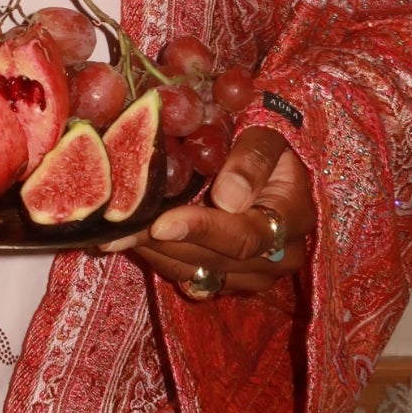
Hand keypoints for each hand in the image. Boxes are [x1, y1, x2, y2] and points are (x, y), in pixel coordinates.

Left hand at [102, 126, 314, 294]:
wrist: (272, 157)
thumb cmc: (265, 139)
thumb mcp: (267, 133)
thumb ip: (252, 158)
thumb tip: (229, 199)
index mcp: (294, 218)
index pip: (245, 235)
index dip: (201, 230)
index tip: (160, 223)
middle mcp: (281, 256)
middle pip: (218, 260)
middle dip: (166, 244)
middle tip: (119, 230)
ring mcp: (258, 273)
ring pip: (201, 273)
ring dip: (158, 255)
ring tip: (117, 235)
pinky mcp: (234, 279)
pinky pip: (194, 278)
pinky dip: (163, 260)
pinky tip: (134, 241)